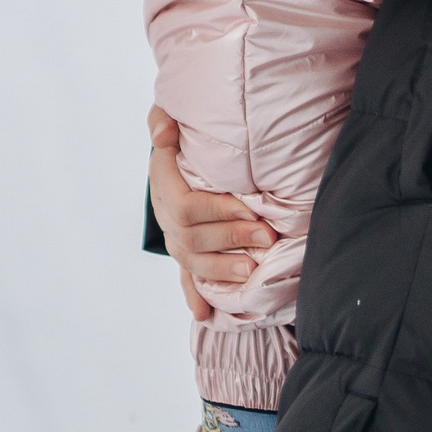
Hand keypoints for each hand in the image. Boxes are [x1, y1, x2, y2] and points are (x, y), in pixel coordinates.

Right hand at [147, 105, 274, 318]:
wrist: (179, 146)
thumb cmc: (183, 129)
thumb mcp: (171, 117)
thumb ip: (164, 120)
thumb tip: (164, 130)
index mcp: (165, 184)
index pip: (188, 208)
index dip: (220, 213)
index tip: (252, 211)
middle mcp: (167, 215)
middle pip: (193, 237)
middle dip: (232, 240)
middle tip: (267, 239)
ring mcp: (175, 236)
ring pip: (193, 261)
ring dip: (222, 269)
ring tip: (252, 272)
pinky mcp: (186, 250)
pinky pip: (187, 277)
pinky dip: (195, 295)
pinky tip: (206, 314)